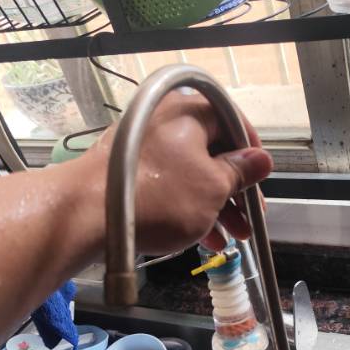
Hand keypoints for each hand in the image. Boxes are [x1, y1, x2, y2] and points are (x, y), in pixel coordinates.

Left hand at [83, 90, 272, 254]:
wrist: (87, 214)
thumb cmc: (158, 197)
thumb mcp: (214, 187)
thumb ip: (241, 172)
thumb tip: (262, 159)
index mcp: (190, 111)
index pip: (234, 123)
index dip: (253, 155)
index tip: (260, 181)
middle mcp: (166, 119)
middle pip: (213, 152)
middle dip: (235, 190)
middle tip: (249, 219)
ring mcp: (143, 143)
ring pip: (191, 172)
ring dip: (215, 204)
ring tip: (231, 237)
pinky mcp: (128, 169)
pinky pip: (168, 182)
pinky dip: (188, 205)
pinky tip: (202, 236)